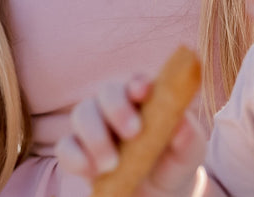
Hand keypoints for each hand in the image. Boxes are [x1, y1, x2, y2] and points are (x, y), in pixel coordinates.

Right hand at [55, 75, 206, 195]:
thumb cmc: (170, 166)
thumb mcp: (186, 157)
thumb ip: (188, 140)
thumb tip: (183, 124)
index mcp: (142, 101)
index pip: (137, 82)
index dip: (138, 83)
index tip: (143, 92)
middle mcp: (113, 107)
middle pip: (106, 92)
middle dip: (116, 108)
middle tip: (133, 133)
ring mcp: (91, 128)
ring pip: (82, 113)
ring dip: (95, 135)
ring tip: (111, 163)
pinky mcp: (76, 151)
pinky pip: (65, 146)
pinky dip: (74, 156)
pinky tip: (89, 170)